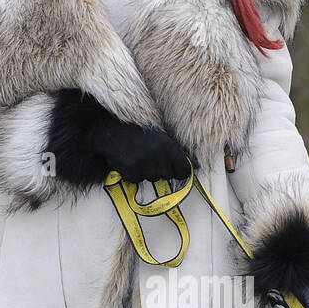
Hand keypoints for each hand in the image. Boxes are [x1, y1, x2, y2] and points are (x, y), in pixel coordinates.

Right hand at [45, 87, 194, 188]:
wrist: (111, 128)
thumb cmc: (139, 129)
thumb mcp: (161, 135)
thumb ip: (178, 151)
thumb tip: (197, 166)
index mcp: (168, 147)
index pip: (183, 171)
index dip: (179, 170)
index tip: (174, 167)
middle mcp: (157, 157)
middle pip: (166, 175)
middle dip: (160, 169)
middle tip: (150, 155)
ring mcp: (143, 165)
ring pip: (151, 178)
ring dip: (146, 170)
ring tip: (138, 155)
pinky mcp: (129, 171)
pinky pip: (136, 179)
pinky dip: (133, 173)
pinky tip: (128, 159)